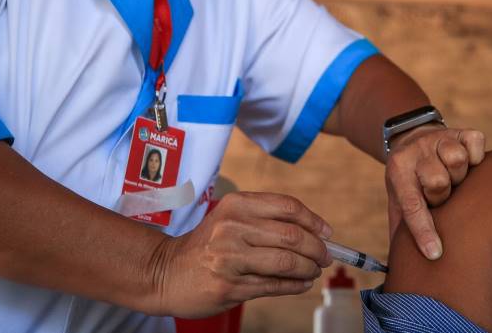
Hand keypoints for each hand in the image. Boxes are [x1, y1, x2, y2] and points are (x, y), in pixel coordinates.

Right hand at [148, 192, 333, 317]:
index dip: (314, 221)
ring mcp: (230, 258)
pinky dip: (295, 285)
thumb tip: (315, 231)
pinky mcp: (229, 286)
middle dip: (317, 249)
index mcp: (236, 205)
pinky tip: (302, 284)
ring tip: (313, 271)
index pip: (288, 207)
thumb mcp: (230, 218)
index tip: (327, 233)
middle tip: (325, 257)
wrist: (164, 272)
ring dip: (308, 269)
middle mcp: (233, 228)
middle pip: (292, 236)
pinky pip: (274, 286)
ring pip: (287, 262)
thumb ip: (267, 219)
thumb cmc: (206, 244)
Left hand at [385, 126, 486, 259]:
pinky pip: (475, 142)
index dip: (423, 232)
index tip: (435, 254)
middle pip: (437, 180)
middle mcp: (416, 152)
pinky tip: (469, 162)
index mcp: (397, 172)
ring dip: (459, 173)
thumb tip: (401, 273)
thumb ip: (402, 232)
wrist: (412, 138)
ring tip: (455, 178)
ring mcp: (438, 138)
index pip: (411, 205)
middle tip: (442, 195)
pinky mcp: (459, 130)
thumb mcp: (397, 202)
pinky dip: (476, 155)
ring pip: (456, 158)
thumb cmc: (410, 182)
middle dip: (443, 194)